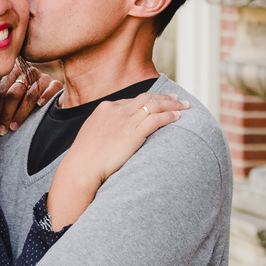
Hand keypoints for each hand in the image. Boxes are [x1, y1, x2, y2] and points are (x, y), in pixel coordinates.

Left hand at [0, 58, 62, 133]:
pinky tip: (40, 104)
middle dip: (6, 114)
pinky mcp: (55, 83)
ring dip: (21, 113)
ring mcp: (42, 77)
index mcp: (12, 72)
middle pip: (14, 94)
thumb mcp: (7, 96)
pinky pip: (53, 87)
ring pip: (30, 95)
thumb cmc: (21, 98)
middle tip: (2, 130)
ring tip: (14, 126)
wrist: (43, 93)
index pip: (1, 92)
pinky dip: (46, 95)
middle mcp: (27, 72)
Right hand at [47, 93, 189, 229]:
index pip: (133, 100)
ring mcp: (125, 120)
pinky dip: (168, 116)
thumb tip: (115, 133)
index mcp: (105, 108)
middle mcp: (116, 110)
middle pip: (146, 98)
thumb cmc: (85, 158)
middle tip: (177, 99)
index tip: (160, 101)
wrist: (81, 168)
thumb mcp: (92, 134)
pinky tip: (177, 117)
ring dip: (171, 105)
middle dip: (164, 98)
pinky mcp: (132, 133)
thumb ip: (105, 128)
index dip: (149, 100)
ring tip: (184, 107)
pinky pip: (155, 120)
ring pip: (154, 106)